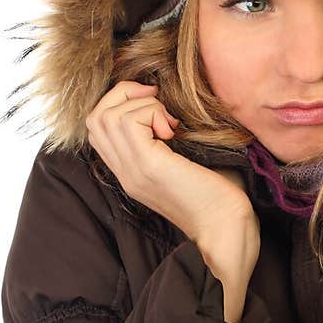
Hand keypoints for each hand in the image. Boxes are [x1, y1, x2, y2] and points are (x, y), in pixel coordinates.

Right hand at [85, 80, 256, 246]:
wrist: (226, 228)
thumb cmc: (217, 194)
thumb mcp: (181, 163)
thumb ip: (163, 141)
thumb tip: (163, 105)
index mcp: (129, 172)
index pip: (97, 127)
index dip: (120, 104)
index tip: (155, 105)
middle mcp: (124, 172)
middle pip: (95, 116)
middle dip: (124, 95)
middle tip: (158, 104)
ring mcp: (132, 170)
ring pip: (108, 115)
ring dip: (142, 105)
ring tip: (169, 123)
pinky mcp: (148, 165)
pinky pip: (129, 121)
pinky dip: (152, 112)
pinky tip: (173, 131)